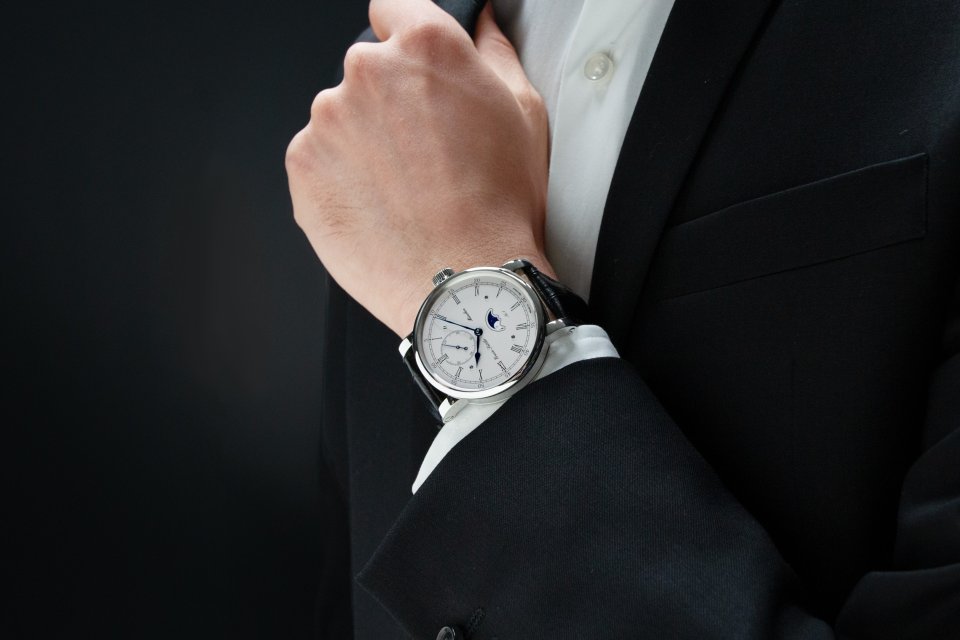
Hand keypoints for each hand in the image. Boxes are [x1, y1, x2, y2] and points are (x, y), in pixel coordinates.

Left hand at [286, 0, 554, 336]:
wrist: (460, 279)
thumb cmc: (497, 207)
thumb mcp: (524, 113)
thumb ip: (494, 51)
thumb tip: (478, 24)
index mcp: (425, 48)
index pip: (393, 5)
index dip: (404, 33)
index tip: (409, 63)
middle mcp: (369, 72)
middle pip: (368, 68)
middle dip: (390, 99)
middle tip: (423, 150)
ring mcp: (328, 119)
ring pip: (341, 116)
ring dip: (363, 141)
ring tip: (403, 188)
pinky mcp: (303, 164)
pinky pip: (317, 156)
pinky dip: (339, 176)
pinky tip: (378, 204)